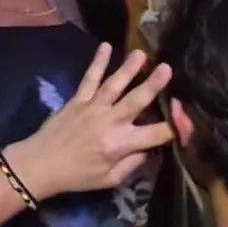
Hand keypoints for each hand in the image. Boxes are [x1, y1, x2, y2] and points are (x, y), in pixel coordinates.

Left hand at [4, 46, 172, 200]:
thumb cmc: (77, 176)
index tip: (188, 118)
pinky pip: (89, 78)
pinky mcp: (77, 100)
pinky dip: (97, 62)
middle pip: (136, 100)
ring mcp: (92, 107)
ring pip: (114, 84)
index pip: (155, 133)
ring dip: (128, 68)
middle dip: (153, 84)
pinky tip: (106, 46)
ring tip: (142, 53)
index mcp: (120, 144)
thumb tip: (150, 148)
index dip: (175, 127)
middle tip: (168, 68)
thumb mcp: (110, 180)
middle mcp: (109, 122)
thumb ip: (133, 163)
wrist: (39, 165)